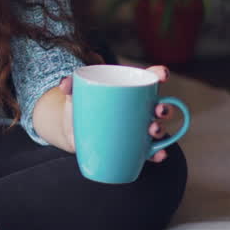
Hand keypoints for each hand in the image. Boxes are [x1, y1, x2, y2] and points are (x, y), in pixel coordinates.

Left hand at [51, 64, 175, 162]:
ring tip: (153, 130)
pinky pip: (150, 151)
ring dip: (160, 130)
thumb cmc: (80, 106)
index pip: (148, 79)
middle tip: (158, 110)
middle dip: (164, 108)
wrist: (74, 132)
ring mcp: (137, 129)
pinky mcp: (133, 147)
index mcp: (128, 91)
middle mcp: (138, 109)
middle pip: (158, 106)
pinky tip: (160, 155)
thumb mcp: (75, 95)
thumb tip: (65, 83)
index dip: (159, 74)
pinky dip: (157, 153)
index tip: (162, 74)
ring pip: (156, 128)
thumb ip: (70, 87)